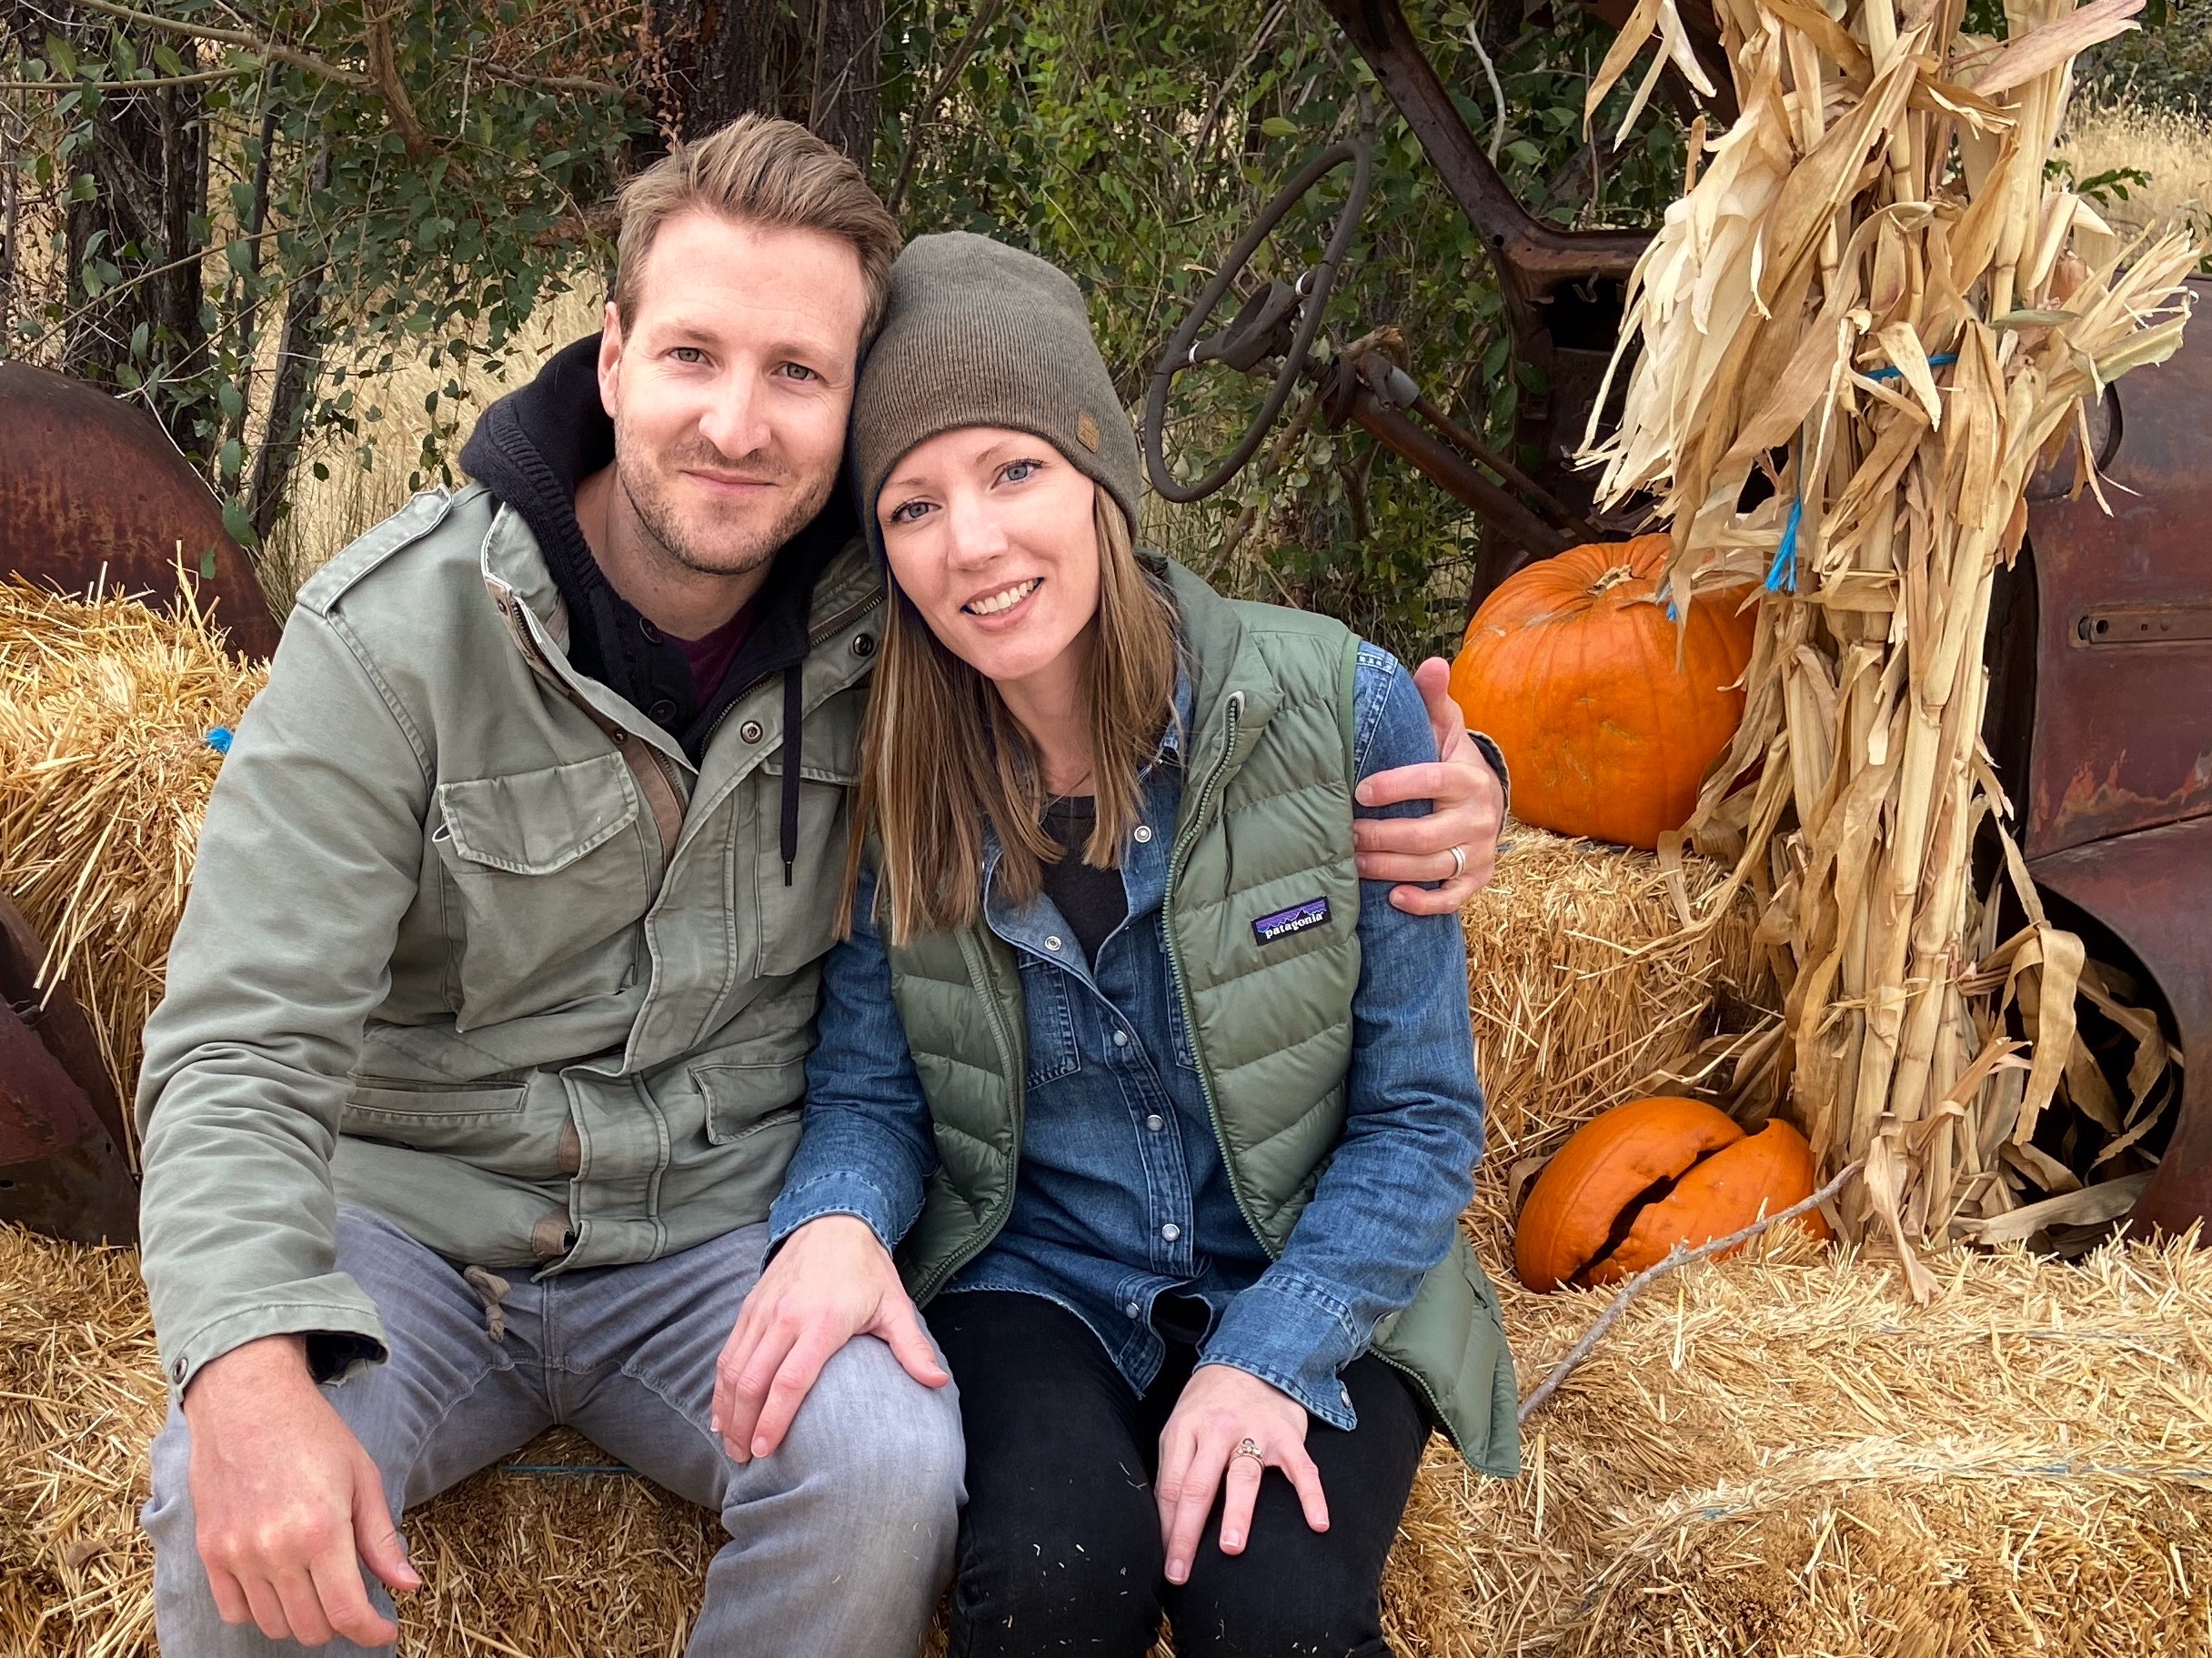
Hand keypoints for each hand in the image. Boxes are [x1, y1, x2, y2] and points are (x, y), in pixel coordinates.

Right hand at [182, 1334, 420, 1645]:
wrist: (248, 1403)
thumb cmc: (313, 1435)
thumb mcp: (362, 1478)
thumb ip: (382, 1538)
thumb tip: (408, 1586)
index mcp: (321, 1531)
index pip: (348, 1613)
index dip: (372, 1632)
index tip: (385, 1630)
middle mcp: (275, 1550)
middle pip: (311, 1627)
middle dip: (341, 1623)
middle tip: (353, 1600)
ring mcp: (237, 1554)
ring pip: (273, 1624)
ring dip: (302, 1619)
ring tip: (318, 1590)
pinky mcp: (210, 1552)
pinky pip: (234, 1611)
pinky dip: (260, 1611)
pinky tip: (280, 1586)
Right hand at [713, 1215, 947, 1462]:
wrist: (833, 1222)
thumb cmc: (867, 1270)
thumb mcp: (895, 1306)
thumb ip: (912, 1347)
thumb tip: (938, 1382)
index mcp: (822, 1322)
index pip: (790, 1380)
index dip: (774, 1419)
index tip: (765, 1450)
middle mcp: (785, 1318)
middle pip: (753, 1381)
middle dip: (743, 1425)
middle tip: (745, 1459)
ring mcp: (763, 1311)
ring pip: (734, 1369)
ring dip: (727, 1410)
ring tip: (730, 1444)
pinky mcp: (749, 1307)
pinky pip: (728, 1352)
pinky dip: (721, 1385)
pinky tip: (721, 1412)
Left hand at [1154, 1363, 1327, 1584]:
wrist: (1251, 1359)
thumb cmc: (1210, 1404)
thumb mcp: (1182, 1427)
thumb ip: (1175, 1469)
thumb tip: (1166, 1525)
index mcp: (1186, 1430)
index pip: (1173, 1487)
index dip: (1168, 1528)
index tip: (1169, 1564)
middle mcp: (1217, 1430)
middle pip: (1198, 1486)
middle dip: (1188, 1532)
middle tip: (1182, 1571)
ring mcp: (1255, 1432)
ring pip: (1243, 1476)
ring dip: (1237, 1513)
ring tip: (1231, 1549)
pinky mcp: (1287, 1435)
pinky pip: (1302, 1469)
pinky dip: (1311, 1496)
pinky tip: (1318, 1523)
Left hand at [1353, 658, 1503, 914]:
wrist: (1485, 799)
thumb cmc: (1450, 758)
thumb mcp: (1443, 727)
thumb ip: (1432, 699)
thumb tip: (1432, 663)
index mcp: (1470, 777)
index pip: (1431, 782)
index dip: (1395, 787)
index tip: (1359, 791)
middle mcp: (1481, 817)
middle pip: (1425, 836)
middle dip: (1379, 836)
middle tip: (1345, 833)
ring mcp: (1481, 851)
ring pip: (1431, 868)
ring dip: (1387, 868)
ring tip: (1353, 860)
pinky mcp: (1478, 879)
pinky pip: (1453, 899)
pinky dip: (1425, 902)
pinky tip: (1394, 897)